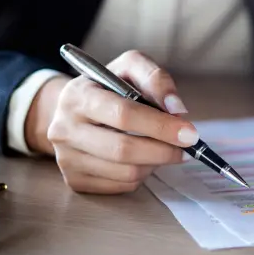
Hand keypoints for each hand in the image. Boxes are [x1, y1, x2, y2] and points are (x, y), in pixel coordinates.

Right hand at [30, 50, 194, 192]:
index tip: (189, 133)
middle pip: (123, 149)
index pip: (123, 115)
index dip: (160, 126)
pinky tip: (144, 159)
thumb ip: (155, 78)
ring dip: (155, 163)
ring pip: (125, 173)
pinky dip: (142, 175)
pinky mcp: (75, 180)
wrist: (73, 111)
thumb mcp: (129, 68)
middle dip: (163, 150)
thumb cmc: (109, 87)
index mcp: (78, 97)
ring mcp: (66, 158)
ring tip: (164, 149)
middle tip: (187, 148)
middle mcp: (64, 129)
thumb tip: (176, 108)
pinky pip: (121, 186)